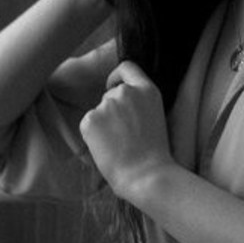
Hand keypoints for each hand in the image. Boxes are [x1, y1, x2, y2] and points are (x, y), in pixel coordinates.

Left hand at [79, 60, 173, 201]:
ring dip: (103, 125)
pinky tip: (107, 149)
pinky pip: (88, 125)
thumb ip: (139, 102)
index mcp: (146, 90)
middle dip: (112, 112)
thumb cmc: (153, 154)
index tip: (112, 86)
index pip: (127, 67)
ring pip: (99, 112)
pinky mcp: (90, 119)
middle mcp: (126, 92)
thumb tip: (119, 101)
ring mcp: (107, 104)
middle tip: (122, 137)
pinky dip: (93, 137)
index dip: (117, 76)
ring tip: (118, 146)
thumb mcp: (155, 116)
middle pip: (111, 95)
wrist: (146, 175)